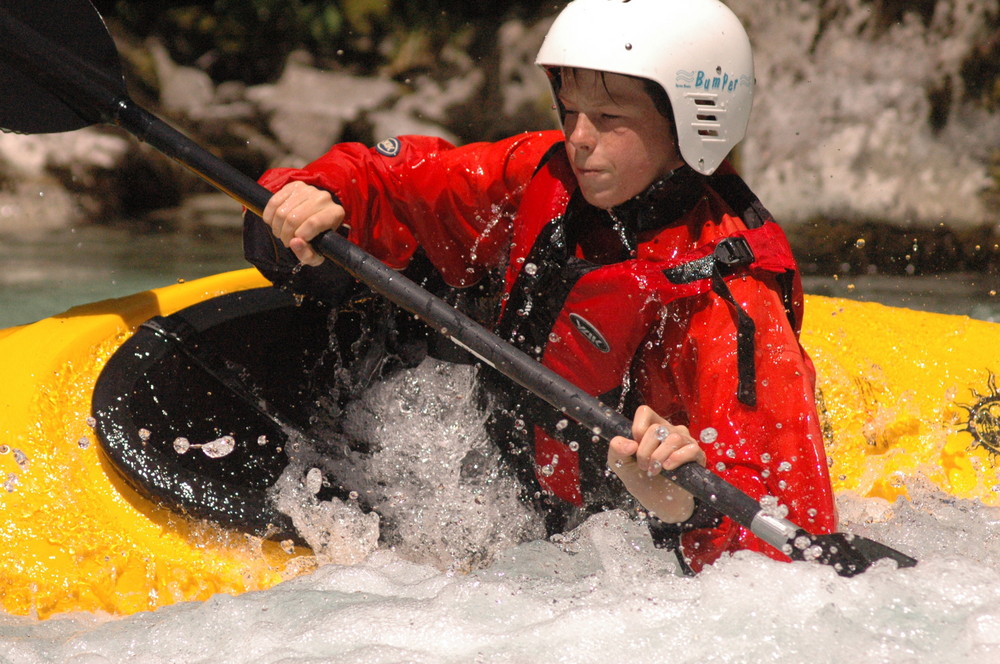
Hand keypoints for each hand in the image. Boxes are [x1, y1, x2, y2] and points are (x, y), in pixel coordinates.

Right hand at [261, 181, 345, 265]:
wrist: (313, 224)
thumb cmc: (316, 241)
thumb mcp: (315, 256)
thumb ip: (306, 254)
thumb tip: (294, 242)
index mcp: (335, 213)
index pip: (314, 223)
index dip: (300, 235)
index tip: (295, 242)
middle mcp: (324, 198)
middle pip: (294, 217)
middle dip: (285, 234)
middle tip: (286, 241)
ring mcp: (308, 189)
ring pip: (282, 211)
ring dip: (277, 227)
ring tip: (282, 233)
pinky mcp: (294, 186)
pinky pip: (274, 201)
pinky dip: (270, 216)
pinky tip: (275, 223)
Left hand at [608, 405, 706, 522]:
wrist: (659, 502)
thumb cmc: (642, 480)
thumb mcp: (621, 465)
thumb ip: (617, 450)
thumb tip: (629, 444)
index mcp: (651, 427)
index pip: (645, 412)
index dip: (637, 430)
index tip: (634, 448)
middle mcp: (669, 430)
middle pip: (656, 429)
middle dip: (645, 451)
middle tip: (644, 466)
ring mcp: (685, 441)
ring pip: (673, 438)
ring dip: (659, 458)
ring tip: (654, 471)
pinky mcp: (697, 455)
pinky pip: (691, 449)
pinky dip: (676, 459)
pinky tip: (668, 469)